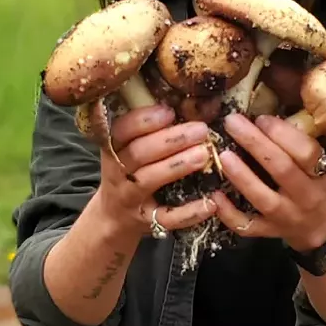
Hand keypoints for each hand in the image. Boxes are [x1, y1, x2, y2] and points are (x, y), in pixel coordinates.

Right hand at [94, 104, 216, 237]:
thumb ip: (153, 130)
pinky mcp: (147, 221)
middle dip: (171, 140)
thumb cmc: (132, 171)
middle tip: (201, 130)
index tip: (169, 111)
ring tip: (204, 154)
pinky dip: (190, 212)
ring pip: (149, 180)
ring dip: (177, 166)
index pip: (122, 130)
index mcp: (114, 148)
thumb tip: (193, 103)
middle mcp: (118, 171)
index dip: (144, 120)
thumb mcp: (130, 148)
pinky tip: (211, 202)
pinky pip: (168, 218)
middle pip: (139, 153)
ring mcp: (131, 198)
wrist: (115, 216)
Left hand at [211, 113, 325, 251]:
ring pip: (263, 198)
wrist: (320, 227)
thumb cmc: (314, 185)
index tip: (261, 118)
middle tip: (232, 123)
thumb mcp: (317, 164)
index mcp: (321, 174)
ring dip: (242, 176)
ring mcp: (286, 217)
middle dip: (255, 144)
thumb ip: (296, 145)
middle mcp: (306, 197)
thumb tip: (263, 116)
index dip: (283, 134)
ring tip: (223, 155)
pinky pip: (247, 225)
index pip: (306, 152)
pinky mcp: (268, 232)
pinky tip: (215, 196)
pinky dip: (229, 213)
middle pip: (281, 169)